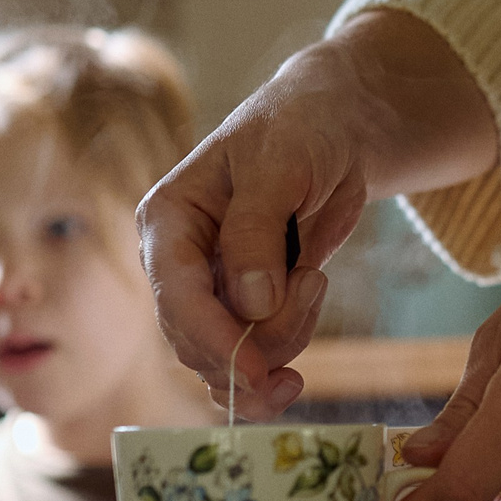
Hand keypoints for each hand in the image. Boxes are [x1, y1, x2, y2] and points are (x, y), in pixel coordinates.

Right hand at [136, 12, 495, 417]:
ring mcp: (210, 290)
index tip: (258, 370)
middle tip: (314, 283)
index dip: (214, 339)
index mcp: (168, 220)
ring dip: (281, 341)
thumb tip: (251, 304)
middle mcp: (178, 263)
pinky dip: (280, 359)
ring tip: (316, 276)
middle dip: (257, 341)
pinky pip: (252, 357)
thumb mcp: (278, 165)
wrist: (332, 131)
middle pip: (199, 339)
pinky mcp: (245, 308)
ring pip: (227, 357)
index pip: (176, 294)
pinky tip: (304, 336)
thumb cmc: (298, 131)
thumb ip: (256, 231)